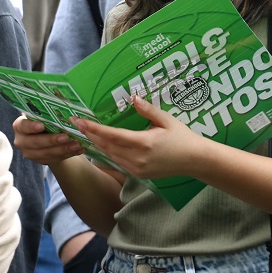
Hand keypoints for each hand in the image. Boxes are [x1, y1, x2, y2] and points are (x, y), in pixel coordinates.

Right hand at [13, 115, 83, 165]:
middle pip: (36, 142)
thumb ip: (48, 113)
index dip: (31, 127)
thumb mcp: (43, 115)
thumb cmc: (45, 120)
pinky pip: (55, 159)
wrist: (46, 135)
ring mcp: (30, 153)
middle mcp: (21, 141)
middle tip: (66, 136)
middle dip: (52, 140)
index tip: (42, 125)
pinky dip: (68, 154)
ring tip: (77, 144)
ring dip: (63, 149)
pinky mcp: (40, 161)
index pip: (23, 126)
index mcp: (20, 126)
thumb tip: (66, 108)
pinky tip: (79, 150)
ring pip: (46, 153)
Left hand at [74, 94, 205, 179]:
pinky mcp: (138, 174)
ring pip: (110, 156)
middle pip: (106, 146)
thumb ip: (148, 110)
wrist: (195, 161)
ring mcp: (137, 169)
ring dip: (96, 144)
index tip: (79, 121)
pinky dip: (107, 153)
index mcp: (144, 143)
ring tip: (85, 133)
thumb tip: (133, 98)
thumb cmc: (183, 138)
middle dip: (90, 135)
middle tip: (76, 124)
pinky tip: (100, 145)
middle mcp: (137, 158)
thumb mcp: (167, 120)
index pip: (113, 135)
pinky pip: (117, 163)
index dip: (94, 129)